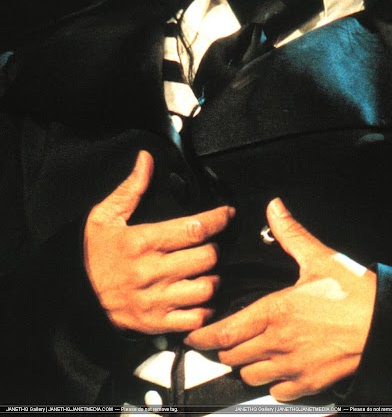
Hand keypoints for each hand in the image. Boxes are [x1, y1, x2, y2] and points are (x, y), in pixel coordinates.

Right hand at [84, 150, 234, 333]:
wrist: (74, 296)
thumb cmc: (93, 254)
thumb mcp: (104, 216)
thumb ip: (130, 188)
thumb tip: (147, 159)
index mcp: (142, 242)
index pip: (193, 229)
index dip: (217, 219)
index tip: (226, 214)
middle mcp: (151, 272)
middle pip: (206, 258)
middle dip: (213, 248)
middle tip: (208, 245)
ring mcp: (155, 300)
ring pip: (206, 288)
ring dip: (212, 278)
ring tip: (205, 270)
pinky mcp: (156, 323)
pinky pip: (195, 318)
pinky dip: (204, 308)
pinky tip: (198, 296)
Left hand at [185, 198, 376, 401]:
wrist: (384, 324)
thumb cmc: (355, 293)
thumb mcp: (319, 257)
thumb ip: (290, 233)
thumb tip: (274, 209)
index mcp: (275, 311)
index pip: (225, 331)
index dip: (202, 336)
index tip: (194, 335)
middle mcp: (279, 343)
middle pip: (232, 355)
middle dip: (224, 346)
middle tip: (226, 336)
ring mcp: (293, 367)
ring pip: (250, 376)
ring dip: (245, 364)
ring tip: (250, 350)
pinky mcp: (309, 382)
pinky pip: (277, 391)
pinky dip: (271, 381)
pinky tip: (277, 366)